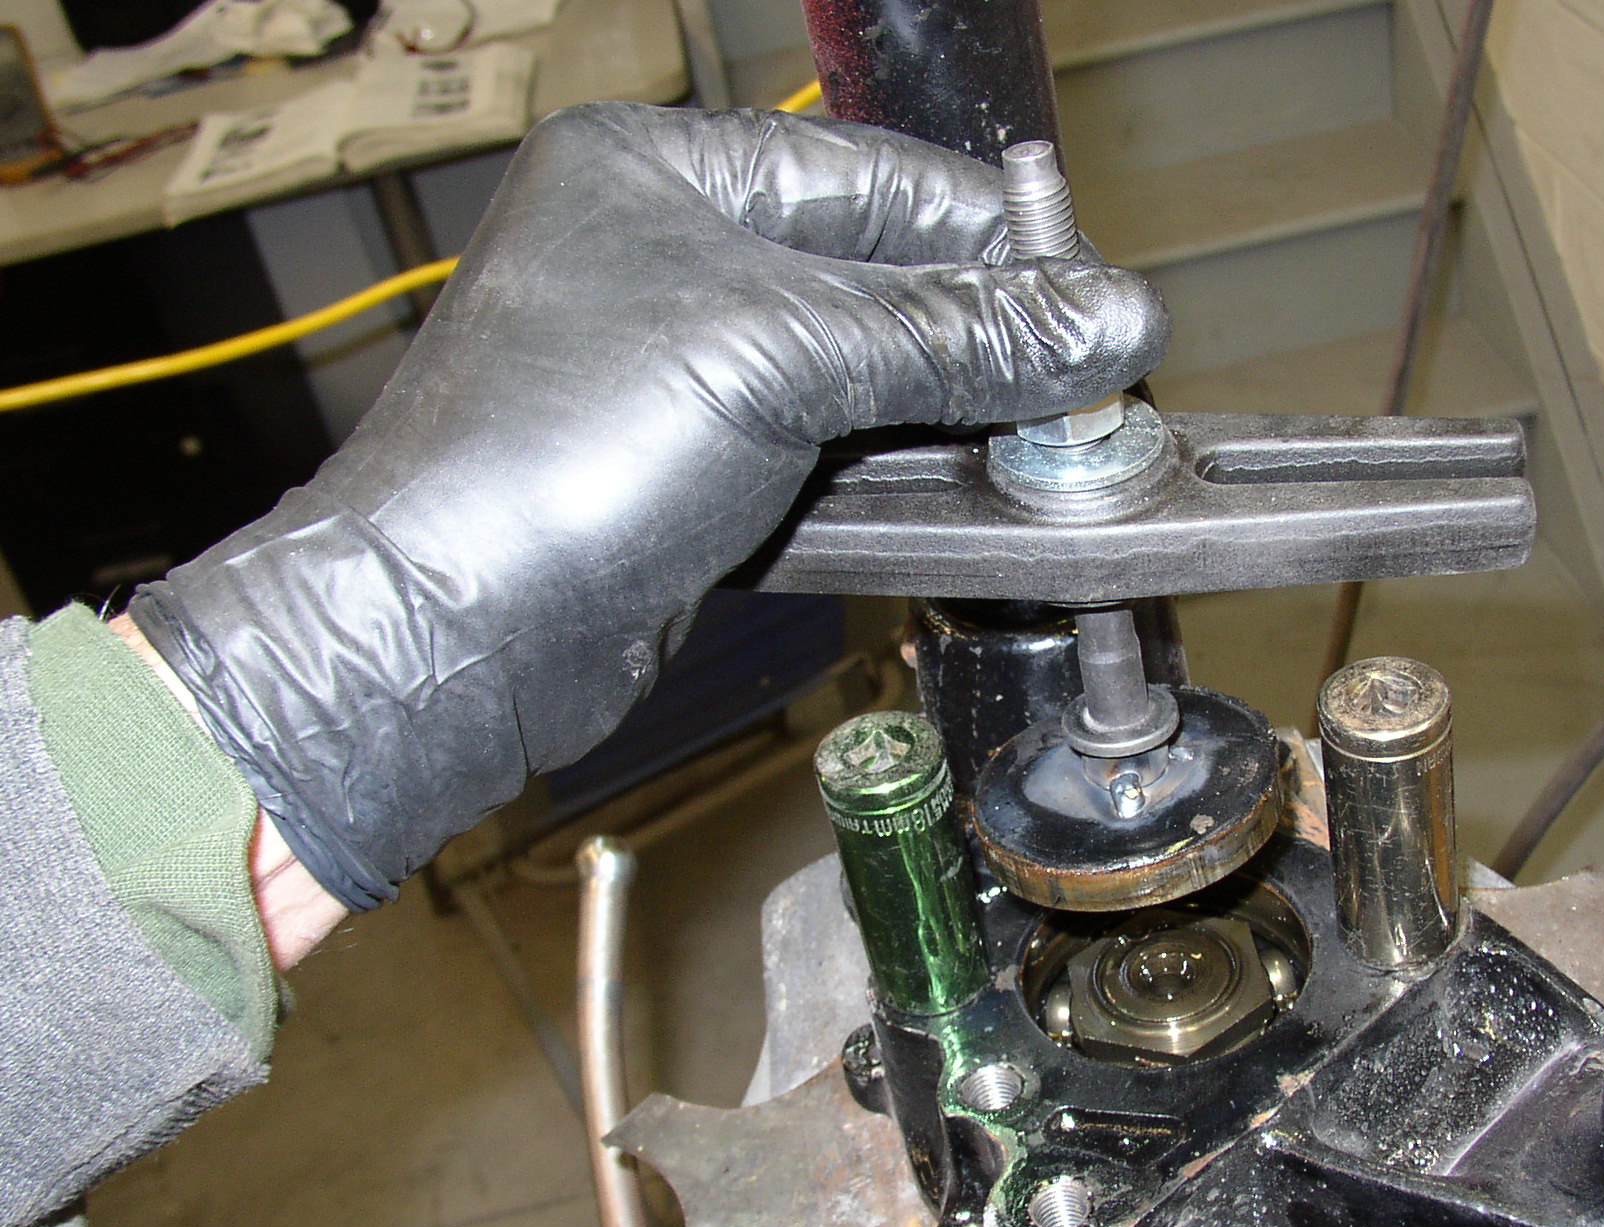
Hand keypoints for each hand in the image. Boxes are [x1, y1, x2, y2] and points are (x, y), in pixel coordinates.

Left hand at [130, 104, 1167, 910]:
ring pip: (865, 380)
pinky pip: (830, 457)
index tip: (1099, 302)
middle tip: (1094, 392)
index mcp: (671, 171)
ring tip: (1060, 453)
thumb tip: (1104, 318)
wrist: (452, 632)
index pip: (883, 180)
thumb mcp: (779, 360)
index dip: (1001, 243)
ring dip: (959, 421)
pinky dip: (904, 478)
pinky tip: (982, 501)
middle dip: (988, 342)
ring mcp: (687, 371)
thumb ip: (952, 336)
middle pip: (883, 280)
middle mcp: (678, 258)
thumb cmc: (561, 451)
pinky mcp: (700, 472)